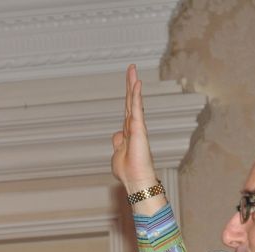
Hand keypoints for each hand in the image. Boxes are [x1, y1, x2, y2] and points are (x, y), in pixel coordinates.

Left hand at [111, 65, 158, 195]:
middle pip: (130, 101)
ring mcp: (137, 126)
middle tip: (131, 68)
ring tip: (132, 69)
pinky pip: (136, 108)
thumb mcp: (118, 154)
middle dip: (130, 84)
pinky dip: (136, 96)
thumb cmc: (128, 171)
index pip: (127, 109)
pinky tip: (137, 83)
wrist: (136, 180)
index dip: (128, 96)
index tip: (130, 83)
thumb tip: (117, 135)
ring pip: (134, 101)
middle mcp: (133, 126)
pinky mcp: (138, 128)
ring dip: (132, 85)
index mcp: (128, 132)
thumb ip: (118, 143)